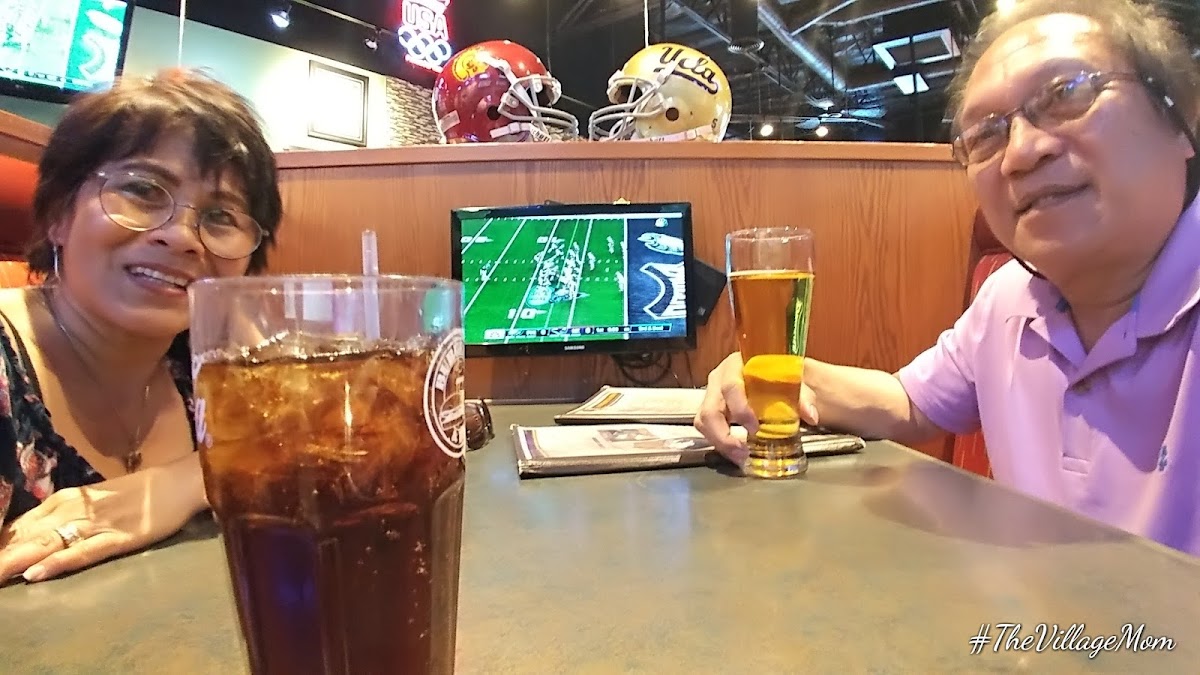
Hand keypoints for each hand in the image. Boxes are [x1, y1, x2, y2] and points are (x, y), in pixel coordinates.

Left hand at [0, 454, 205, 582]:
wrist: (178, 483)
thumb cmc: (138, 493)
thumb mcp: (93, 500)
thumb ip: (65, 516)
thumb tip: (32, 538)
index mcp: (64, 499)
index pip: (18, 526)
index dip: (0, 544)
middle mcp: (73, 510)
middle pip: (24, 538)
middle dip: (1, 557)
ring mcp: (95, 525)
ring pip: (45, 545)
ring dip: (15, 562)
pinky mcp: (117, 539)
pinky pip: (82, 553)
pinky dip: (58, 563)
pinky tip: (37, 573)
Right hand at [694, 353, 819, 463]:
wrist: (775, 376)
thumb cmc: (780, 374)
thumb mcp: (793, 379)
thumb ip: (803, 395)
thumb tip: (811, 415)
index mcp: (737, 365)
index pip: (731, 387)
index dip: (740, 409)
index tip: (754, 427)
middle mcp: (720, 380)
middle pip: (709, 409)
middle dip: (723, 435)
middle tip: (743, 450)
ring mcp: (713, 396)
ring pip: (703, 422)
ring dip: (719, 442)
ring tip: (740, 456)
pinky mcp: (713, 410)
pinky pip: (707, 428)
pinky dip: (720, 443)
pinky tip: (737, 451)